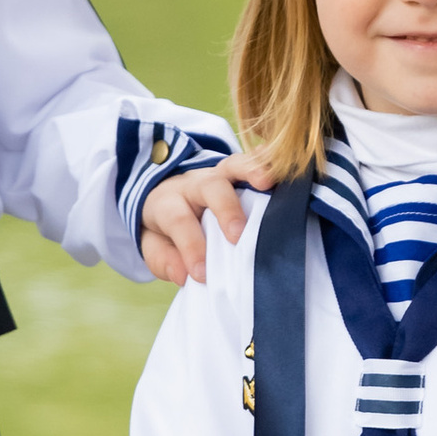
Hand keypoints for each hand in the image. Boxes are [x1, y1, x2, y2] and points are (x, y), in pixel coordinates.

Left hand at [140, 155, 272, 286]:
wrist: (165, 194)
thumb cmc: (165, 228)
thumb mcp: (153, 246)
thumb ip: (164, 259)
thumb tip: (184, 275)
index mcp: (168, 203)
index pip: (178, 221)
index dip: (191, 246)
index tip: (202, 274)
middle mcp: (194, 184)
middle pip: (209, 187)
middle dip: (225, 209)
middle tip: (238, 235)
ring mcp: (219, 174)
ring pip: (233, 165)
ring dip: (251, 171)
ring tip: (268, 182)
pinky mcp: (239, 170)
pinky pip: (254, 160)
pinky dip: (268, 161)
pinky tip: (283, 169)